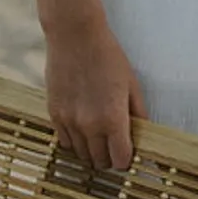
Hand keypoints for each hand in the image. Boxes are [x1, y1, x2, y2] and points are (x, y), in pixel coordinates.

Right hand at [45, 24, 145, 174]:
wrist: (74, 36)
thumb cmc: (107, 56)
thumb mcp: (132, 85)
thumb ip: (138, 114)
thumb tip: (143, 135)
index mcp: (113, 118)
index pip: (120, 160)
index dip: (125, 160)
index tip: (127, 153)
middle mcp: (89, 125)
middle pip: (100, 162)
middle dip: (109, 157)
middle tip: (113, 145)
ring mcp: (69, 121)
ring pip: (81, 155)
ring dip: (91, 150)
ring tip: (98, 136)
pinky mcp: (54, 114)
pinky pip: (65, 142)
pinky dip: (75, 141)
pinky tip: (82, 128)